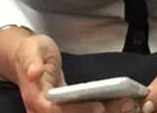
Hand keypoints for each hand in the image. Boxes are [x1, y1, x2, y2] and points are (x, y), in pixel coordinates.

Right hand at [0, 29, 139, 112]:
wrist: (27, 60)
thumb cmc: (30, 53)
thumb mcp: (31, 50)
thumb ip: (31, 61)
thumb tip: (33, 72)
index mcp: (35, 98)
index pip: (56, 111)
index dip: (79, 111)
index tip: (99, 106)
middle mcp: (44, 110)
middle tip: (126, 104)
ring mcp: (55, 112)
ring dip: (107, 112)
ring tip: (129, 104)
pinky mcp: (67, 110)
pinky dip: (104, 110)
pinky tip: (121, 104)